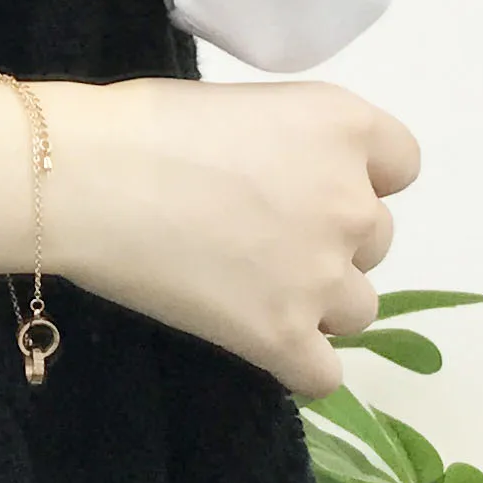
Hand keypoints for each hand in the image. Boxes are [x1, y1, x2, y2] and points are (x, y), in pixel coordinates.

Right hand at [0, 75, 417, 394]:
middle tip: (258, 237)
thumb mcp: (243, 106)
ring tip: (251, 292)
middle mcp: (352, 201)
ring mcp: (321, 275)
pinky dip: (297, 366)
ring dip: (318, 305)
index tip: (305, 184)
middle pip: (377, 239)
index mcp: (344, 127)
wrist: (81, 181)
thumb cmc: (140, 125)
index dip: (356, 177)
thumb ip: (290, 143)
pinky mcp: (282, 336)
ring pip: (358, 310)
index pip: (401, 164)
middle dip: (329, 241)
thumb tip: (281, 181)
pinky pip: (324, 376)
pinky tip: (260, 347)